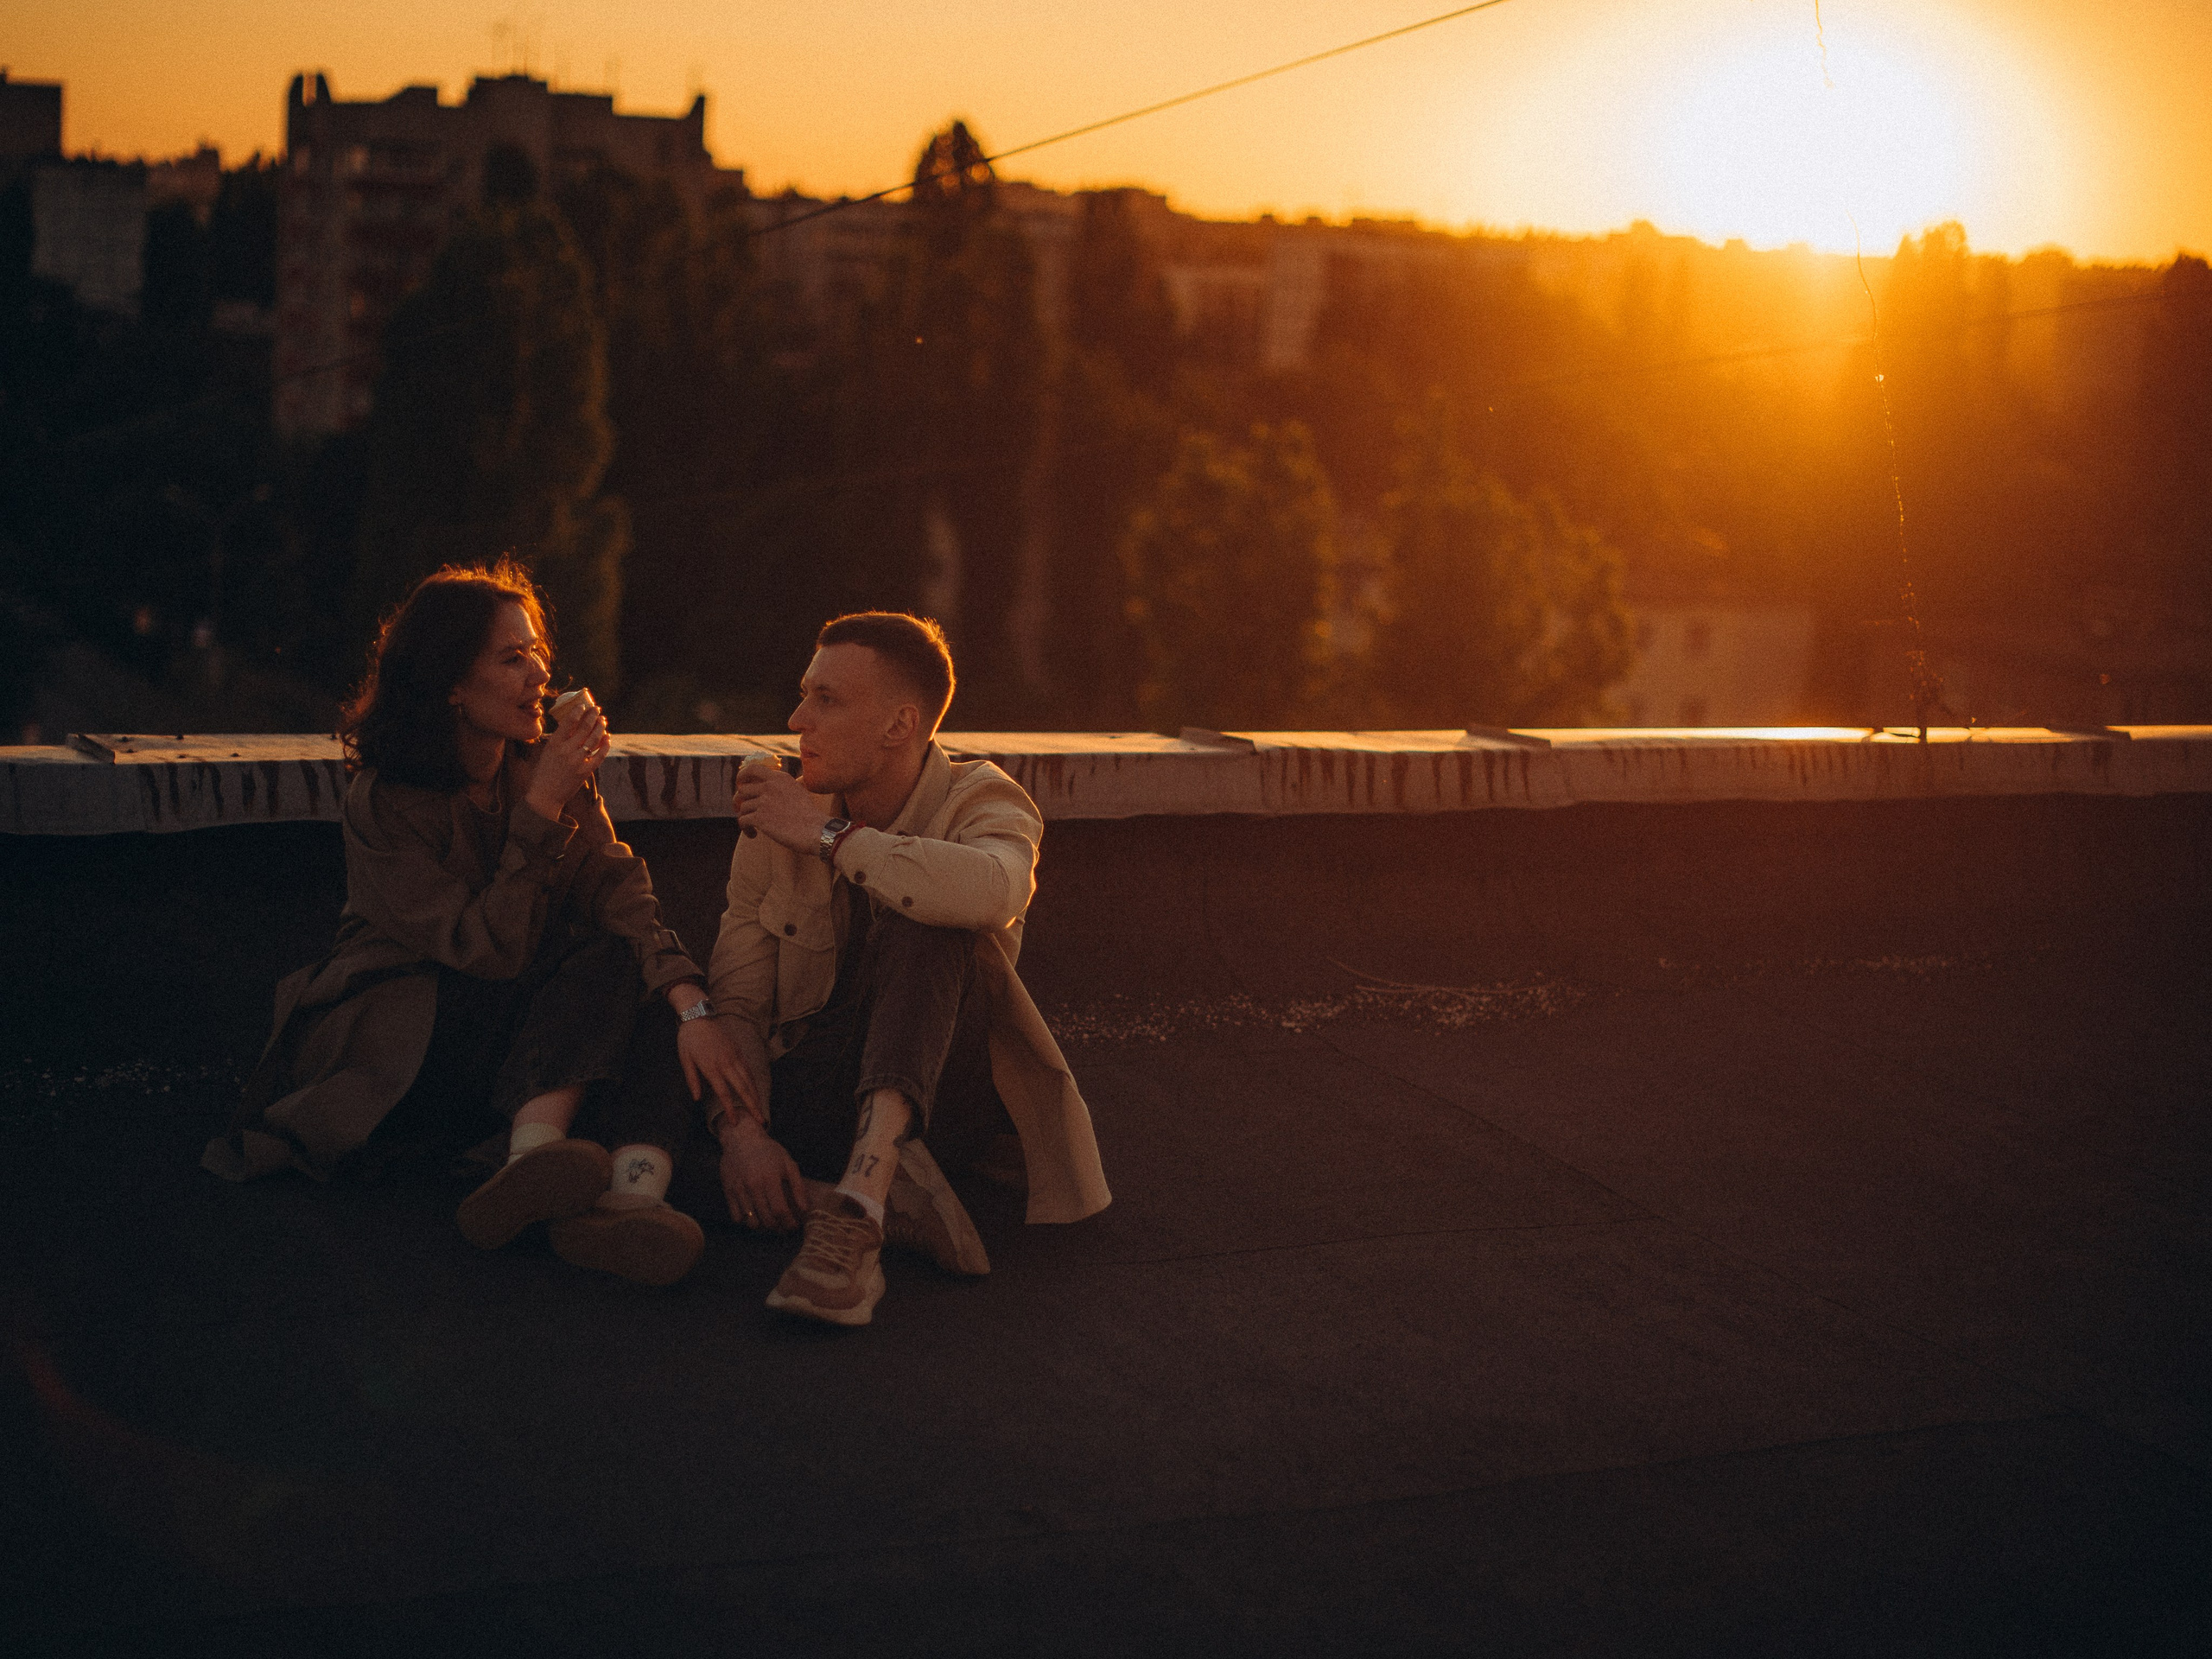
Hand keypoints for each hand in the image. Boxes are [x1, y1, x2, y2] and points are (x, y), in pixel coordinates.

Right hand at [524, 695, 609, 819]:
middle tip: (597, 709)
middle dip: (592, 716)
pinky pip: (599, 755)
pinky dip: (605, 745)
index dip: (578, 711)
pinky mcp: (585, 771)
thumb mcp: (547, 752)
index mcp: (554, 744)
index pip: (568, 722)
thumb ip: (559, 740)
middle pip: (584, 728)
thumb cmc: (544, 772)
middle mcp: (566, 750)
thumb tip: (572, 724)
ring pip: (593, 739)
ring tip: (603, 720)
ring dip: (600, 727)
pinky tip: (607, 738)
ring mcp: (576, 761)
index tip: (583, 705)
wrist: (545, 795)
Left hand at [676, 1015, 760, 1121]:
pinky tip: (755, 1090)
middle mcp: (726, 1063)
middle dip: (753, 1105)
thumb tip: (697, 1098)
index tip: (736, 1121)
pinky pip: (748, 1069)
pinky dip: (753, 1081)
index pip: (724, 1093)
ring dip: (756, 1095)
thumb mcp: (685, 1060)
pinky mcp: (738, 1050)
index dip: (730, 1109)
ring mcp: (734, 1056)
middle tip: (761, 1120)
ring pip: (749, 1079)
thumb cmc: (688, 1039)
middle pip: (743, 1088)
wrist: (699, 1016)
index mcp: (711, 1067)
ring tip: (761, 1108)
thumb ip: (692, 1080)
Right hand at [718, 1116, 808, 1231]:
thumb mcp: (788, 1164)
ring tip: (771, 1225)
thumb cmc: (768, 1151)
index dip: (789, 1223)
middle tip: (784, 1229)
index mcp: (770, 1179)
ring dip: (763, 1228)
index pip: (780, 1211)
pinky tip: (755, 1217)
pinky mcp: (728, 1191)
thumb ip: (798, 1187)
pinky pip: (736, 1217)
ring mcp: (739, 1190)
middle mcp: (753, 1186)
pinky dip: (746, 1221)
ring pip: (751, 1221)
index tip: (794, 1226)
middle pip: (766, 1219)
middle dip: (778, 1228)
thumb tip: (804, 1209)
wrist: (741, 1139)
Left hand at [735, 758, 827, 853]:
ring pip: (742, 808)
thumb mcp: (797, 792)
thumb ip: (781, 787)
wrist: (816, 831)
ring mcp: (765, 801)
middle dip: (739, 802)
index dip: (742, 776)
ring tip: (754, 829)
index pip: (752, 768)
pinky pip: (742, 821)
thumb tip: (763, 789)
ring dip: (745, 819)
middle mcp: (770, 786)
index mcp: (780, 778)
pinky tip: (753, 835)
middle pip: (742, 790)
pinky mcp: (760, 817)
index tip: (740, 785)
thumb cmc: (810, 816)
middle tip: (744, 812)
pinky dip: (745, 830)